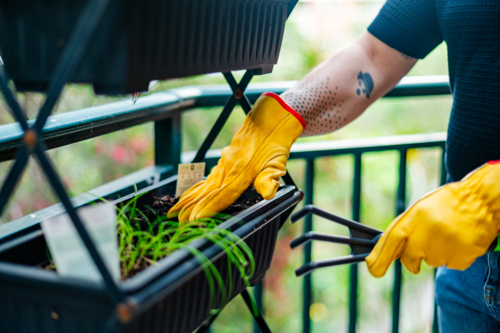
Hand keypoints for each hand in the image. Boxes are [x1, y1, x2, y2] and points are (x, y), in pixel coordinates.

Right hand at [168, 93, 304, 223]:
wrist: (270, 118)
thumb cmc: (276, 142)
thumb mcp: (278, 161)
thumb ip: (270, 178)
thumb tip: (267, 194)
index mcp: (240, 172)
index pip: (221, 195)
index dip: (207, 208)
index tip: (193, 219)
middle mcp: (228, 169)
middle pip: (207, 192)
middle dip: (191, 208)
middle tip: (178, 222)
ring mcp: (225, 163)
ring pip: (204, 185)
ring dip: (189, 199)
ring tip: (175, 211)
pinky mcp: (225, 160)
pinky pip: (208, 177)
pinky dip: (197, 188)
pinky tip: (190, 194)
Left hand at [366, 161, 499, 277]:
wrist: (481, 201)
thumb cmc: (446, 204)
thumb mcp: (419, 210)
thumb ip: (403, 230)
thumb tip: (386, 252)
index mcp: (410, 222)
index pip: (388, 246)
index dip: (378, 260)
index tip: (372, 270)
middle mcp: (422, 238)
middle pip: (409, 261)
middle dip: (413, 258)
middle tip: (426, 243)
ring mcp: (441, 251)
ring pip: (430, 262)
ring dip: (436, 252)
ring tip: (448, 233)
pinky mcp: (459, 260)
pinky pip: (450, 264)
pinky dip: (453, 255)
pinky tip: (459, 239)